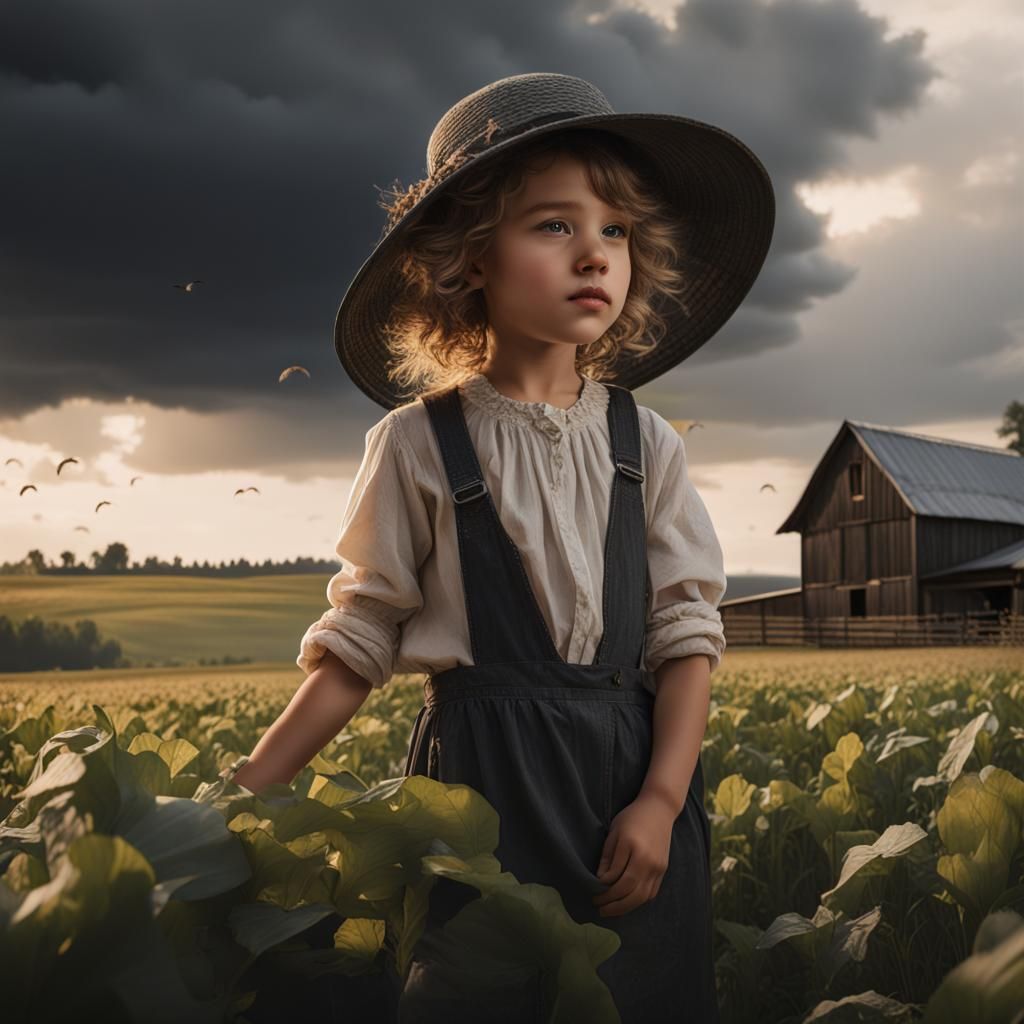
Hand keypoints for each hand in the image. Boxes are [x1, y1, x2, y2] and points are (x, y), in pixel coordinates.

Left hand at [592, 791, 676, 916]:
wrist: (659, 809)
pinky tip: (626, 902)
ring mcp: (658, 867)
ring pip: (641, 897)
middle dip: (612, 904)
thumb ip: (608, 857)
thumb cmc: (632, 817)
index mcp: (632, 846)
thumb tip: (601, 880)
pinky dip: (638, 901)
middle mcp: (647, 860)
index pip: (615, 876)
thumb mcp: (614, 832)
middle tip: (598, 907)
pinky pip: (651, 893)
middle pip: (629, 891)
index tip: (593, 890)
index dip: (603, 887)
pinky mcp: (663, 870)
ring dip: (624, 907)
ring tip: (610, 910)